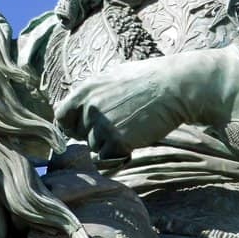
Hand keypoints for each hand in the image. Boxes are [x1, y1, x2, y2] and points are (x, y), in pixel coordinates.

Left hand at [54, 48, 238, 156]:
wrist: (176, 86)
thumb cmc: (150, 80)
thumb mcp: (114, 77)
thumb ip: (94, 94)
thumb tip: (80, 109)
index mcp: (85, 88)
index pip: (62, 116)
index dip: (73, 126)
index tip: (86, 129)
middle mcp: (88, 106)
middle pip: (81, 135)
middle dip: (98, 136)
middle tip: (122, 127)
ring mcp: (102, 124)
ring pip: (96, 148)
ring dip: (112, 145)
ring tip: (134, 131)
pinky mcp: (117, 140)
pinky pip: (108, 160)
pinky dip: (121, 157)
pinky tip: (136, 143)